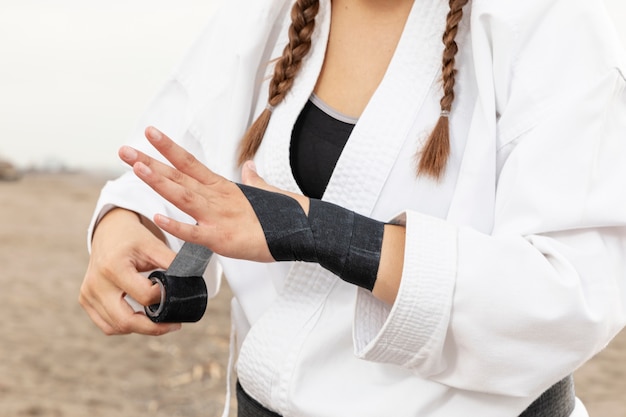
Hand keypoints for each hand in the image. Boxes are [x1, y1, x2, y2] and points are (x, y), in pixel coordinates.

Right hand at [79, 208, 180, 334]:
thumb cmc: (134, 238)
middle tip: (175, 325)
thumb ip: (172, 263)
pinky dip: (125, 327)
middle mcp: (96, 283)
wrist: (109, 231)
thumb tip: (190, 283)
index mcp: (114, 267)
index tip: (176, 293)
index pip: (144, 296)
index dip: (164, 298)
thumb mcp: (154, 245)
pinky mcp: (85, 299)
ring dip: (140, 328)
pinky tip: (141, 319)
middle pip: (126, 321)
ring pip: (115, 327)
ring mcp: (87, 293)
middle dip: (154, 328)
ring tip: (160, 320)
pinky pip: (106, 325)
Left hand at [118, 126, 308, 261]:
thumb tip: (248, 167)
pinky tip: (157, 217)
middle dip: (150, 162)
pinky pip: (195, 232)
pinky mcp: (223, 239)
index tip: (149, 134)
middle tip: (125, 150)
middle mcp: (218, 197)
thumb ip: (251, 179)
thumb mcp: (264, 192)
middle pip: (179, 176)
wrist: (306, 230)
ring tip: (136, 167)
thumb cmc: (286, 213)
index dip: (169, 148)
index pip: (191, 163)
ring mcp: (219, 216)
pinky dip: (177, 225)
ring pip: (184, 196)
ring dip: (159, 182)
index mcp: (224, 187)